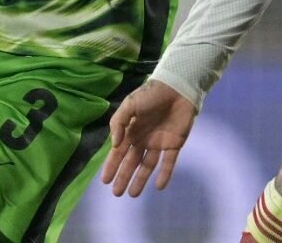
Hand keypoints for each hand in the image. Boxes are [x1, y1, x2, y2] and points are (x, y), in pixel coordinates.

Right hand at [101, 78, 196, 196]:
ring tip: (133, 194)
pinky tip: (159, 186)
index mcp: (131, 130)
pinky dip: (165, 174)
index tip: (105, 181)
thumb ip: (118, 123)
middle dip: (124, 177)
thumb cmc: (151, 94)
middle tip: (117, 193)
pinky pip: (169, 162)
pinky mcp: (174, 144)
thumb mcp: (129, 105)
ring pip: (148, 165)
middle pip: (131, 162)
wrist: (177, 88)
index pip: (119, 152)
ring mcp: (158, 143)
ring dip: (141, 179)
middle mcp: (143, 139)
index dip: (112, 166)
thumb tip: (114, 144)